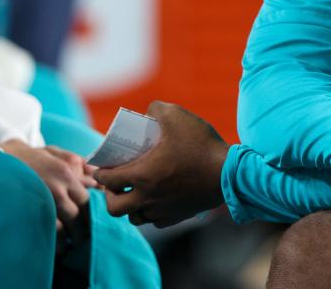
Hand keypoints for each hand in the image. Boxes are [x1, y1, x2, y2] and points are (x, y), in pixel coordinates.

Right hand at [3, 140, 95, 243]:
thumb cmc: (28, 158)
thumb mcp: (54, 152)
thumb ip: (77, 162)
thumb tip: (95, 176)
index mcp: (66, 174)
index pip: (87, 200)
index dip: (91, 214)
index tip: (92, 223)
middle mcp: (56, 189)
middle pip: (77, 216)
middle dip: (82, 230)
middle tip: (82, 239)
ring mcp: (40, 202)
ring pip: (62, 229)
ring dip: (67, 240)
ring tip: (68, 247)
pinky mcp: (26, 214)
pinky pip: (43, 234)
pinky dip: (50, 244)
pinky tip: (51, 247)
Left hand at [94, 101, 228, 227]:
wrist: (231, 174)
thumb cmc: (202, 145)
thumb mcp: (178, 116)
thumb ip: (158, 108)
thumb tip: (148, 111)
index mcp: (143, 176)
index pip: (108, 180)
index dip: (99, 173)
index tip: (100, 168)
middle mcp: (148, 198)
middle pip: (115, 208)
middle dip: (110, 196)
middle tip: (115, 184)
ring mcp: (163, 210)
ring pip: (135, 218)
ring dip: (130, 207)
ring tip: (135, 193)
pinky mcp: (178, 216)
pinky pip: (155, 221)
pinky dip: (150, 213)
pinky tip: (156, 200)